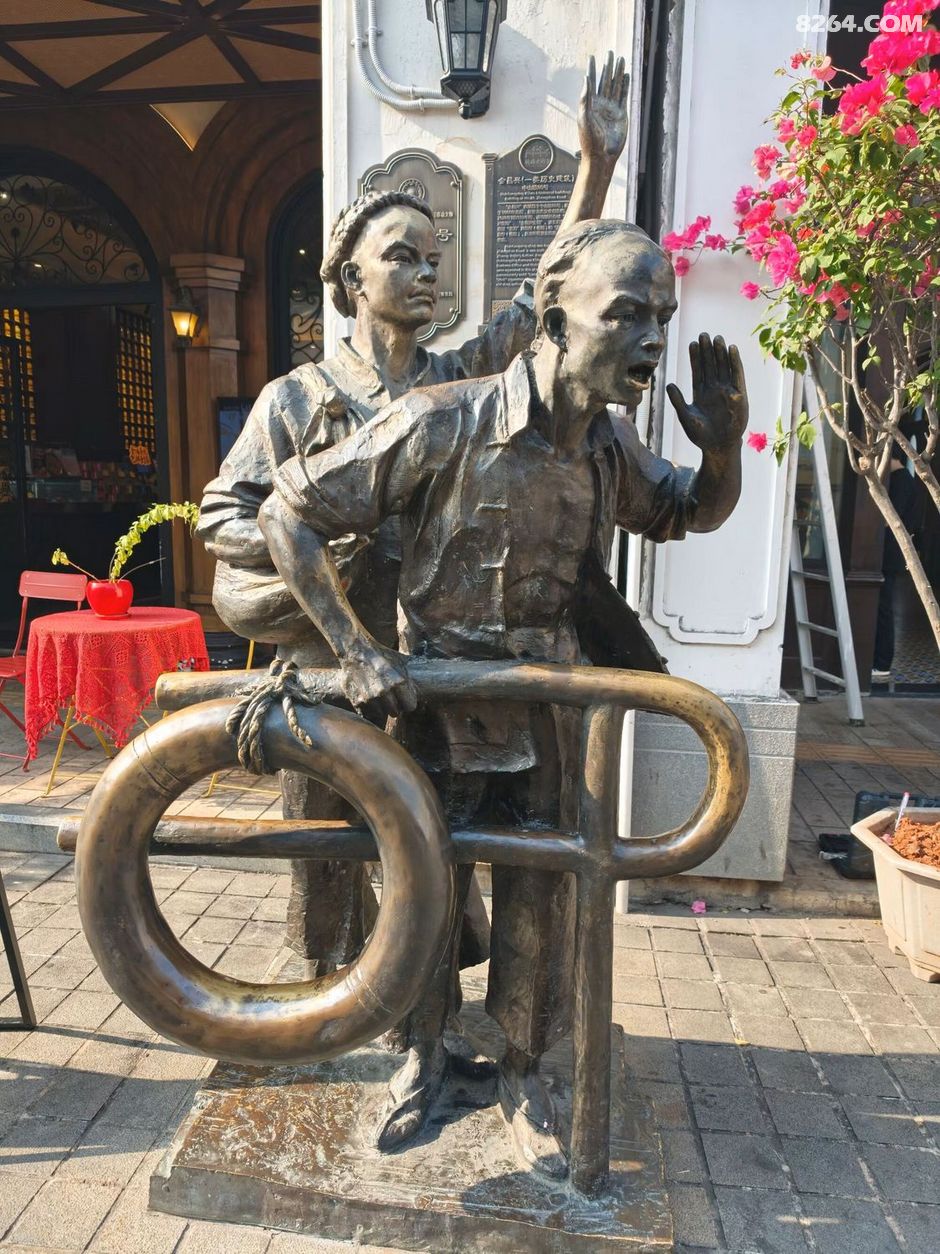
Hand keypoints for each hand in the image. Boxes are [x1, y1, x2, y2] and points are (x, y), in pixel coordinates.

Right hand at [340, 640, 416, 718]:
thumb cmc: (380, 655)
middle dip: (394, 706)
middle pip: (396, 712)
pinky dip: (369, 709)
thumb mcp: (400, 662)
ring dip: (381, 708)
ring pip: (382, 714)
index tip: (403, 700)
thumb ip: (409, 679)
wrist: (355, 650)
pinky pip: (368, 714)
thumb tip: (420, 690)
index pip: (410, 706)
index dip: (407, 703)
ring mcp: (371, 698)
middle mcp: (385, 691)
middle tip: (389, 698)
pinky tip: (368, 698)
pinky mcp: (358, 701)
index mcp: (399, 682)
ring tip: (378, 697)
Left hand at [579, 52, 628, 165]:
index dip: (592, 69)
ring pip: (616, 86)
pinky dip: (625, 86)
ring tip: (620, 60)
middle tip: (610, 53)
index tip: (592, 57)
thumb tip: (586, 78)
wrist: (601, 156)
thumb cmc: (590, 139)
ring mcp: (611, 108)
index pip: (591, 81)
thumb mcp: (584, 117)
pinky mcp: (621, 114)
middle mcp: (601, 104)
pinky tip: (626, 76)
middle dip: (608, 67)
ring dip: (618, 73)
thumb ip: (586, 98)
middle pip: (605, 80)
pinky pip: (624, 96)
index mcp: (590, 103)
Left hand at [666, 334, 747, 451]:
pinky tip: (732, 349)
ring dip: (720, 353)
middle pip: (710, 365)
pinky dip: (734, 362)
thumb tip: (668, 384)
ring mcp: (726, 391)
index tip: (692, 343)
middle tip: (703, 334)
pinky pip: (736, 375)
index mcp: (700, 393)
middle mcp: (714, 389)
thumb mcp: (686, 417)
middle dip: (707, 350)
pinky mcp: (738, 394)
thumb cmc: (701, 436)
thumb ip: (678, 400)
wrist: (718, 447)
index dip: (695, 357)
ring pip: (723, 367)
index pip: (698, 370)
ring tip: (716, 338)